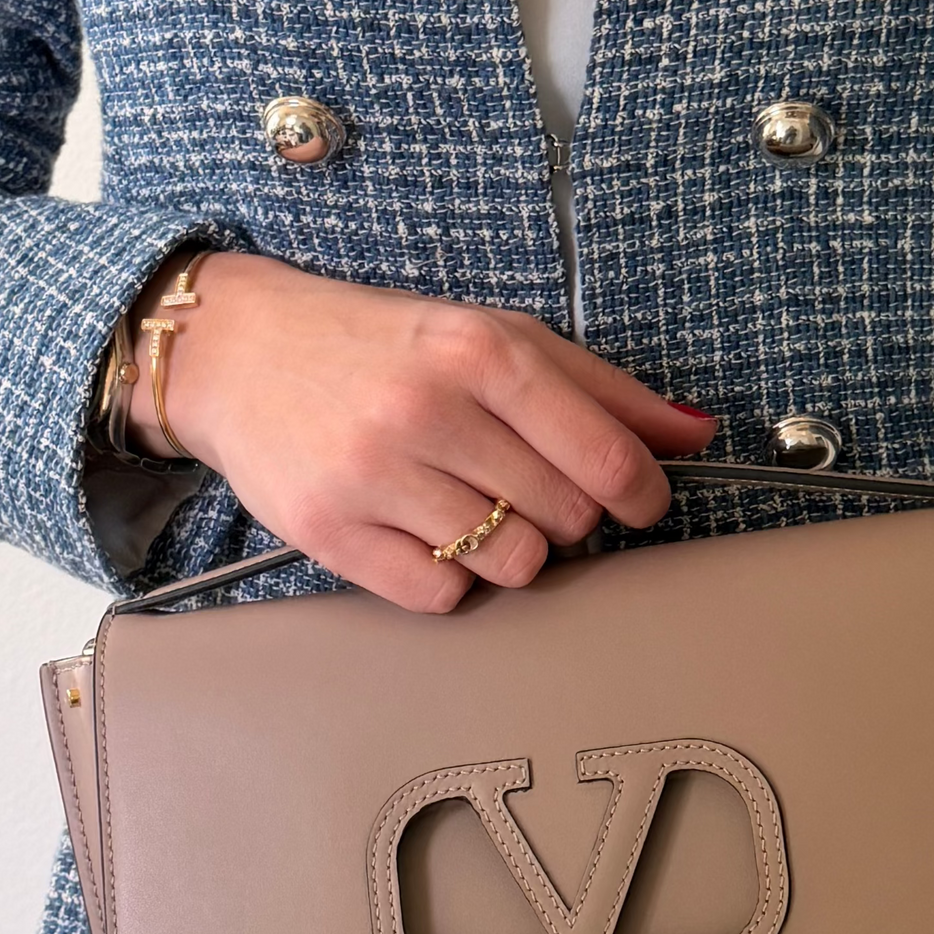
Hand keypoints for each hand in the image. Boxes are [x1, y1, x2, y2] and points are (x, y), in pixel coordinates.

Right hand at [128, 254, 717, 610]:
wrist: (238, 352)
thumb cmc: (386, 346)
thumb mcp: (494, 337)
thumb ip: (600, 388)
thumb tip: (695, 435)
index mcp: (482, 351)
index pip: (606, 455)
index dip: (642, 493)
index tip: (639, 500)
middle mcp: (429, 409)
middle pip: (566, 517)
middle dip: (566, 514)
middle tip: (526, 487)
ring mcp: (373, 474)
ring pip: (511, 564)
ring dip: (510, 549)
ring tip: (471, 506)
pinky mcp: (328, 532)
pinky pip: (439, 595)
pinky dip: (447, 577)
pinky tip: (422, 531)